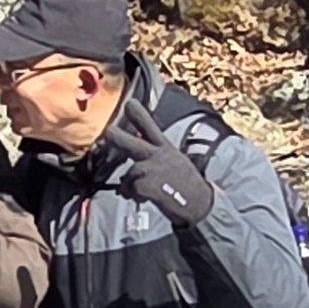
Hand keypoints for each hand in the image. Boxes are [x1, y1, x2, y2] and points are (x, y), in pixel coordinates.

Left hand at [100, 102, 216, 224]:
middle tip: (108, 131)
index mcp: (166, 150)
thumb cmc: (188, 187)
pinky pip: (131, 189)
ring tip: (145, 192)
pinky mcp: (147, 184)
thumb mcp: (177, 164)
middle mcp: (159, 156)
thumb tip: (134, 166)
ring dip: (131, 186)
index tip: (129, 103)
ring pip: (130, 175)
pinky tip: (148, 198)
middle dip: (118, 137)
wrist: (200, 204)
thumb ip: (157, 160)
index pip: (151, 129)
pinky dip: (135, 196)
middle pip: (133, 144)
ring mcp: (152, 169)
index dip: (139, 115)